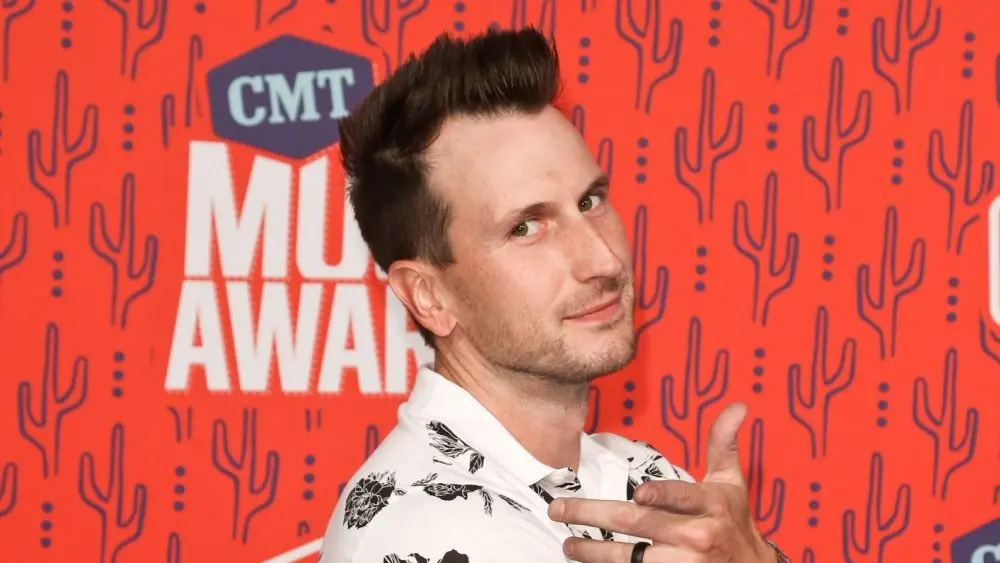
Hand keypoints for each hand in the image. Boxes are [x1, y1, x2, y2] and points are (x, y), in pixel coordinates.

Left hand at [547, 402, 776, 561]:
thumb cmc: (734, 521)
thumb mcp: (732, 482)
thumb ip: (723, 443)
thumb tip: (737, 406)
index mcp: (711, 504)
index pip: (683, 497)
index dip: (662, 496)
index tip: (640, 493)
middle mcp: (697, 535)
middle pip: (639, 524)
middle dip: (593, 516)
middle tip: (558, 510)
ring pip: (631, 558)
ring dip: (594, 551)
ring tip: (568, 544)